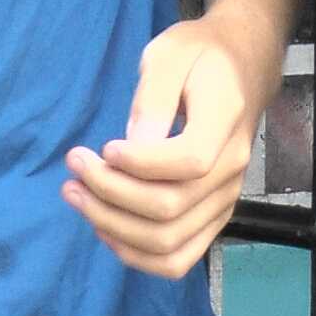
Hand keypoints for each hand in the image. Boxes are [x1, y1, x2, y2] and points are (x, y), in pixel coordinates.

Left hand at [63, 7, 280, 280]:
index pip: (187, 163)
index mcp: (226, 123)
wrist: (240, 70)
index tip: (104, 148)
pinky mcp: (211, 220)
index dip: (139, 165)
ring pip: (168, 242)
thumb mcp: (170, 55)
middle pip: (169, 209)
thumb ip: (153, 99)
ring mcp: (223, 202)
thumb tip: (134, 148)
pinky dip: (135, 255)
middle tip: (74, 165)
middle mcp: (231, 172)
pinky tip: (103, 227)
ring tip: (76, 195)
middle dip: (110, 194)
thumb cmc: (199, 57)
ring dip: (114, 227)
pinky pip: (176, 259)